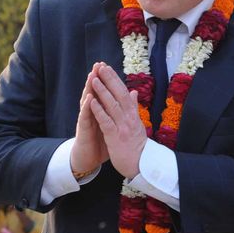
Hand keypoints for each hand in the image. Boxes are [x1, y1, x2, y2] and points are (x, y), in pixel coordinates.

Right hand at [69, 63, 109, 174]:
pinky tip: (89, 98)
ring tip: (92, 75)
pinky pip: (85, 117)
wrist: (88, 158)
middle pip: (94, 92)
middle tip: (99, 64)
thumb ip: (116, 113)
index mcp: (100, 111)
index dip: (106, 81)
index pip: (103, 93)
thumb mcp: (111, 125)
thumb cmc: (100, 142)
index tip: (109, 67)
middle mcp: (91, 113)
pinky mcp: (83, 129)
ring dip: (89, 88)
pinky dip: (87, 107)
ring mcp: (86, 120)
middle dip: (97, 78)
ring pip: (87, 101)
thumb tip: (127, 101)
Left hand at [90, 64, 146, 178]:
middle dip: (109, 80)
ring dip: (102, 92)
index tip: (107, 68)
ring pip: (112, 105)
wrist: (142, 165)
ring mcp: (123, 127)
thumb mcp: (137, 124)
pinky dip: (99, 111)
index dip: (115, 79)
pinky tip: (92, 102)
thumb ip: (133, 108)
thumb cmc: (137, 146)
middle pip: (119, 94)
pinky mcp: (116, 136)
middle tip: (100, 67)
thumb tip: (133, 92)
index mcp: (133, 114)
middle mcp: (129, 118)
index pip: (123, 92)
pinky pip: (106, 121)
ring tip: (94, 80)